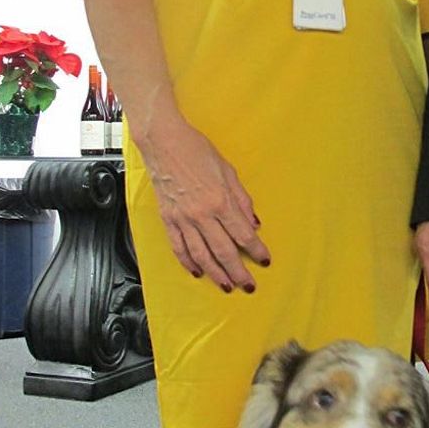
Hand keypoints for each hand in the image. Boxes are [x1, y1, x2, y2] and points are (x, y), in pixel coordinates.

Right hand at [139, 114, 269, 288]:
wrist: (164, 142)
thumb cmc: (196, 150)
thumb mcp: (228, 171)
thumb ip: (242, 199)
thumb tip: (253, 222)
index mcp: (220, 200)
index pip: (243, 234)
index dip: (256, 250)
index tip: (264, 259)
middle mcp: (202, 214)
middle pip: (224, 251)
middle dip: (238, 271)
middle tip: (248, 284)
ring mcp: (183, 219)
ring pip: (202, 255)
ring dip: (216, 274)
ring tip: (227, 285)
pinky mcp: (168, 219)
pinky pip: (179, 247)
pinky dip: (189, 263)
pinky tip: (198, 271)